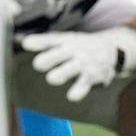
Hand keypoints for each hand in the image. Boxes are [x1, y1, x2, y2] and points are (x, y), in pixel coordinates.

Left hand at [20, 26, 135, 102]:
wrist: (112, 49)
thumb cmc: (80, 46)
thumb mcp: (65, 40)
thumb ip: (44, 42)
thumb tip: (23, 42)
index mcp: (65, 40)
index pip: (51, 40)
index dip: (39, 42)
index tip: (26, 44)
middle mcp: (74, 50)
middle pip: (60, 54)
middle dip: (49, 59)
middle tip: (38, 64)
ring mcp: (83, 63)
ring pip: (71, 69)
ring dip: (61, 73)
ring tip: (52, 78)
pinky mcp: (92, 76)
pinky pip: (84, 84)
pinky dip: (78, 91)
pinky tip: (71, 96)